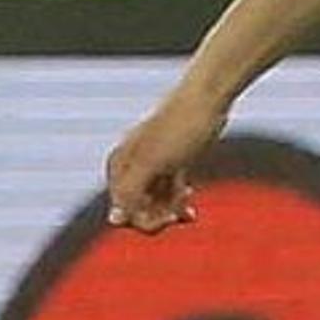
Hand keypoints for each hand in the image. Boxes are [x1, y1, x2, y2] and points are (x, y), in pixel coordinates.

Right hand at [104, 85, 226, 232]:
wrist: (205, 99)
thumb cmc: (179, 127)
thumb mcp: (153, 162)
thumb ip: (131, 190)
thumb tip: (114, 219)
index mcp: (119, 166)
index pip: (122, 211)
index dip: (144, 220)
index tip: (169, 215)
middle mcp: (130, 168)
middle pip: (137, 208)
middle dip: (159, 214)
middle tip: (181, 209)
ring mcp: (151, 166)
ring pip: (154, 202)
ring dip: (170, 209)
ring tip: (188, 199)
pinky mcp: (171, 165)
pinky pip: (168, 194)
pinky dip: (178, 203)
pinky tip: (191, 211)